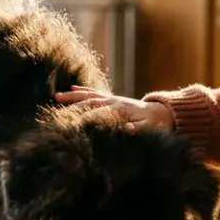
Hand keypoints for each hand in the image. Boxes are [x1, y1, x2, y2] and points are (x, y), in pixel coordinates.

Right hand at [54, 85, 175, 132]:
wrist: (163, 113)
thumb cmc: (155, 123)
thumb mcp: (148, 128)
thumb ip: (137, 128)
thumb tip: (126, 128)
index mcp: (119, 108)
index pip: (96, 110)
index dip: (82, 113)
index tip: (68, 120)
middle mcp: (114, 101)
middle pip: (89, 101)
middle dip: (72, 103)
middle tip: (55, 106)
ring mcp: (112, 99)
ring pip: (89, 95)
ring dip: (73, 96)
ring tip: (57, 96)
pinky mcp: (112, 100)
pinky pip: (95, 94)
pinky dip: (83, 92)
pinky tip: (73, 90)